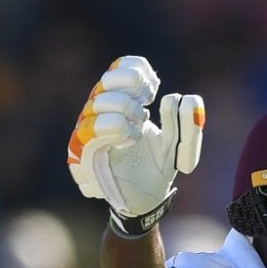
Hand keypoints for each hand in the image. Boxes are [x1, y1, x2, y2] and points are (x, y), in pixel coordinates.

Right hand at [67, 56, 205, 222]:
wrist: (143, 200)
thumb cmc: (157, 167)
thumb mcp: (178, 146)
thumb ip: (185, 125)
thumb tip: (182, 98)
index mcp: (120, 100)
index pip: (119, 67)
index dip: (138, 73)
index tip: (152, 92)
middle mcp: (98, 110)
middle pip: (107, 82)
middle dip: (133, 98)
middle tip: (143, 117)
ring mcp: (85, 130)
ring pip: (98, 104)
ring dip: (125, 115)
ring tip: (135, 134)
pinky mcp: (81, 154)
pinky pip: (91, 131)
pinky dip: (116, 131)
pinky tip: (127, 142)